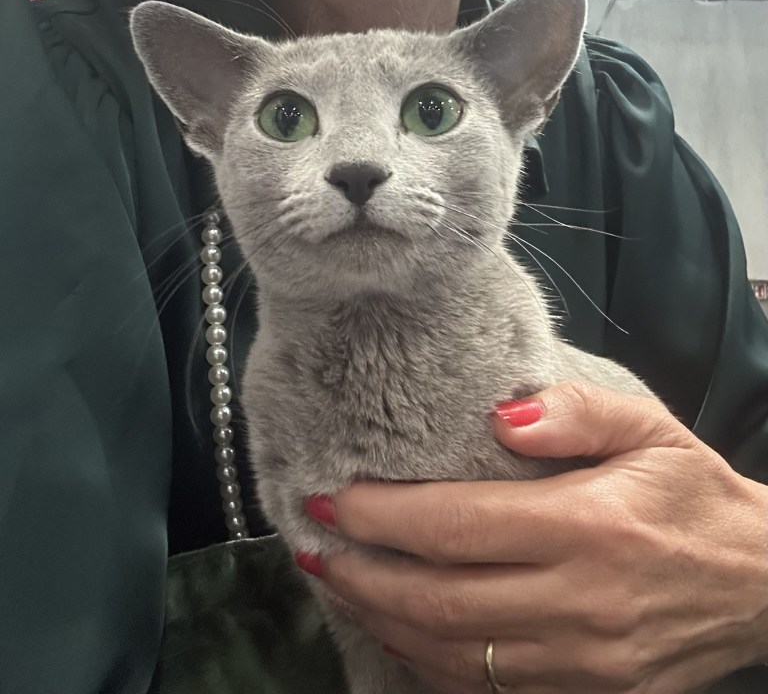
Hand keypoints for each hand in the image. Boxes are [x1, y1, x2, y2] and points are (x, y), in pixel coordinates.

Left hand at [299, 382, 767, 693]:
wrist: (761, 584)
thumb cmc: (694, 495)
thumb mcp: (647, 430)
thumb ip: (572, 413)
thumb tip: (499, 414)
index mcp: (588, 526)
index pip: (455, 525)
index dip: (381, 515)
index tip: (330, 497)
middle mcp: (578, 601)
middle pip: (437, 598)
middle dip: (359, 572)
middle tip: (309, 542)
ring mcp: (583, 661)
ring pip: (452, 652)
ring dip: (380, 619)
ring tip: (336, 582)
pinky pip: (488, 688)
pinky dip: (429, 662)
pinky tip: (397, 631)